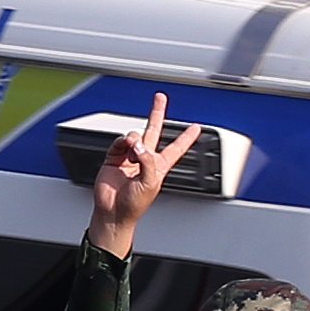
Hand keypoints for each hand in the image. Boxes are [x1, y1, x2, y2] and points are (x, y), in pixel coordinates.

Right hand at [86, 91, 202, 256]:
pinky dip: (123, 143)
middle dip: (156, 113)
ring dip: (135, 141)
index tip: (196, 127)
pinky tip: (125, 149)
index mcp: (159, 166)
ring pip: (135, 136)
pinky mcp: (114, 157)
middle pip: (154, 131)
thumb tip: (138, 144)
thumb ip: (147, 161)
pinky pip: (119, 142)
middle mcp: (145, 159)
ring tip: (133, 151)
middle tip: (160, 98)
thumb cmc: (134, 204)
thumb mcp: (151, 183)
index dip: (186, 137)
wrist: (114, 211)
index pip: (177, 148)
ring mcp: (129, 157)